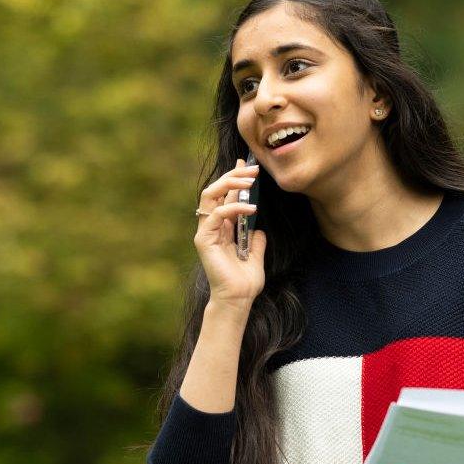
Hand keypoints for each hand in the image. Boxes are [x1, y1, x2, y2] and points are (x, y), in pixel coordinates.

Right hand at [193, 159, 265, 306]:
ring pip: (210, 196)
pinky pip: (216, 215)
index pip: (225, 197)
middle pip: (215, 191)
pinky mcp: (204, 240)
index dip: (234, 178)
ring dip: (230, 184)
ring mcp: (206, 232)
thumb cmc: (245, 281)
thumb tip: (260, 229)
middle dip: (233, 176)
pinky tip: (251, 208)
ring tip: (250, 181)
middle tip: (252, 170)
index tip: (247, 164)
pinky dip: (233, 208)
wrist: (238, 299)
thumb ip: (256, 240)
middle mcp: (212, 227)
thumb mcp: (256, 255)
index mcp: (222, 228)